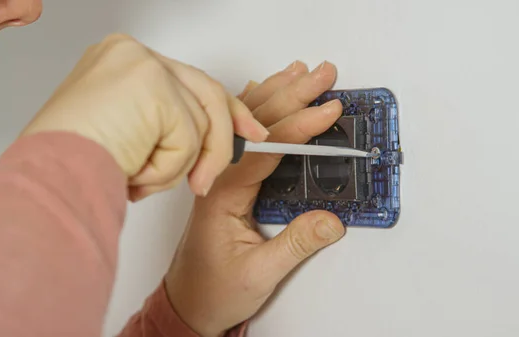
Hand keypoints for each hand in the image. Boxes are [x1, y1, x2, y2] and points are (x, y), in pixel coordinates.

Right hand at [20, 33, 268, 199]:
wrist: (49, 181)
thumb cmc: (73, 166)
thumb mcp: (131, 137)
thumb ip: (167, 125)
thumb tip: (208, 137)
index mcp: (122, 63)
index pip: (187, 81)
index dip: (222, 108)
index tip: (246, 129)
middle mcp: (131, 55)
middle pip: (204, 92)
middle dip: (224, 134)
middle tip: (228, 163)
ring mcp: (142, 65)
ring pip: (198, 121)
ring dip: (177, 165)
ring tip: (141, 180)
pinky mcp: (153, 86)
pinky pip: (189, 137)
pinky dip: (169, 167)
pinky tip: (136, 172)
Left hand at [164, 61, 345, 336]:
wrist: (186, 303)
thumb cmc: (213, 290)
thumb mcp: (259, 273)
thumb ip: (296, 245)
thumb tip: (332, 220)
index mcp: (223, 193)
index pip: (267, 149)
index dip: (300, 126)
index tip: (327, 110)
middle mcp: (217, 175)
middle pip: (257, 124)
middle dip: (292, 95)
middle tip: (323, 74)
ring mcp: (219, 173)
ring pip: (248, 123)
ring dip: (276, 94)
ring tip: (301, 72)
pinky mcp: (226, 177)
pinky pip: (243, 134)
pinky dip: (258, 109)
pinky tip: (266, 92)